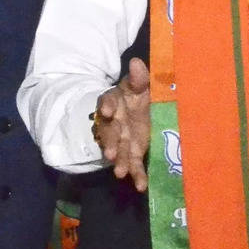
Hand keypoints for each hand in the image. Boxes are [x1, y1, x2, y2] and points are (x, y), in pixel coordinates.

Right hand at [93, 58, 150, 191]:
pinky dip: (137, 175)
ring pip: (118, 151)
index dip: (106, 106)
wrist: (133, 113)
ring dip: (118, 161)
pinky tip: (141, 186)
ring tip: (119, 172)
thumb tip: (137, 62)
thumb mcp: (138, 86)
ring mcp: (121, 140)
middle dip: (109, 142)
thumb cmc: (134, 97)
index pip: (106, 101)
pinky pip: (133, 164)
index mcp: (114, 101)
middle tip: (108, 153)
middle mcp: (114, 122)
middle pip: (109, 132)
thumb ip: (138, 78)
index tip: (106, 111)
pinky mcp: (132, 152)